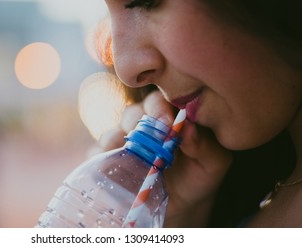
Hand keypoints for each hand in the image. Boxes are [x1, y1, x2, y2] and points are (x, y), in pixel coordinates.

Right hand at [90, 90, 231, 226]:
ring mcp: (121, 145)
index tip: (167, 122)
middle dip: (137, 123)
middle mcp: (140, 127)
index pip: (157, 101)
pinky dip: (100, 161)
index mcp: (165, 117)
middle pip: (131, 114)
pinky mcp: (106, 164)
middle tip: (149, 140)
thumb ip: (205, 144)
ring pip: (110, 134)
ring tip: (131, 159)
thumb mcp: (212, 162)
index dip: (159, 107)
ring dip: (117, 143)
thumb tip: (188, 128)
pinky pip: (96, 157)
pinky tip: (113, 170)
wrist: (181, 206)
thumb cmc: (198, 176)